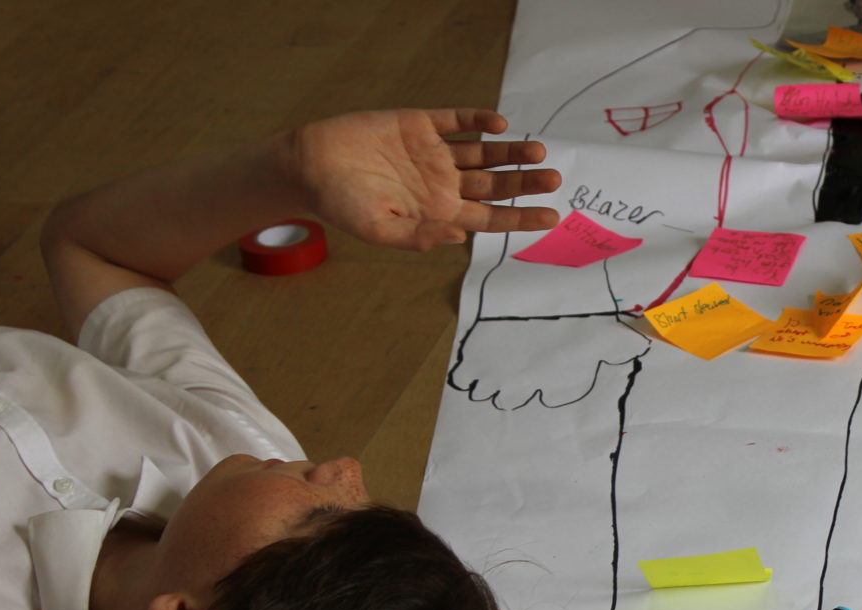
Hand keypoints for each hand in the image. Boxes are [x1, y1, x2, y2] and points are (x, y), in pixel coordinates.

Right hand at [287, 108, 561, 250]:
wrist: (308, 165)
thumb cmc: (341, 206)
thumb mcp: (380, 231)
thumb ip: (419, 237)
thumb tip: (460, 236)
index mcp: (439, 213)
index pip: (491, 218)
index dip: (522, 217)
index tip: (551, 216)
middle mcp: (443, 183)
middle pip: (495, 184)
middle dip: (525, 182)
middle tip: (553, 178)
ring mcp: (433, 153)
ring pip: (483, 153)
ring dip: (510, 151)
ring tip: (537, 150)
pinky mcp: (418, 124)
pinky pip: (456, 121)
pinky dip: (476, 120)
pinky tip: (498, 124)